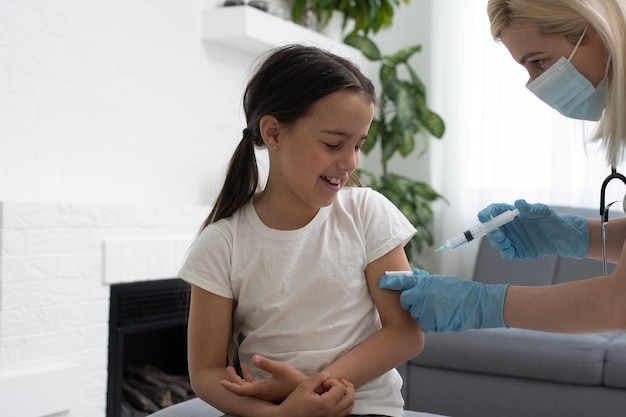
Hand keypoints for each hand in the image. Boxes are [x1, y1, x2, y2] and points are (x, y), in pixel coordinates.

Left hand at [220, 355, 305, 402]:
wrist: (305, 390)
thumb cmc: (293, 380)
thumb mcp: (280, 369)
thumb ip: (266, 364)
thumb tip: (254, 358)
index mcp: (261, 389)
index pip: (241, 390)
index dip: (230, 386)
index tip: (220, 382)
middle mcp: (262, 393)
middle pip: (243, 388)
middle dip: (234, 379)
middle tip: (227, 369)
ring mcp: (266, 393)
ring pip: (250, 386)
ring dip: (243, 377)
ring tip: (238, 365)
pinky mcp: (270, 390)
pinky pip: (256, 385)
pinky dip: (251, 377)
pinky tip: (252, 367)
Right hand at [278, 372, 353, 416]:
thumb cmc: (293, 403)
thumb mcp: (303, 386)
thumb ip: (317, 378)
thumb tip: (328, 374)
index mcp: (326, 404)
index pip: (341, 388)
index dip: (334, 381)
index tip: (323, 382)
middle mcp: (331, 413)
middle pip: (350, 398)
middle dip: (347, 386)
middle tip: (338, 381)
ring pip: (350, 407)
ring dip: (348, 395)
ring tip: (338, 388)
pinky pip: (344, 413)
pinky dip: (344, 404)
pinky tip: (335, 398)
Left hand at [379, 269, 508, 332]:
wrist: (476, 304)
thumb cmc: (459, 290)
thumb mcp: (439, 281)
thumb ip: (424, 281)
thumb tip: (413, 276)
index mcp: (423, 283)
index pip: (400, 282)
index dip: (389, 282)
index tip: (381, 282)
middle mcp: (420, 296)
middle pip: (405, 301)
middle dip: (411, 302)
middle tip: (424, 300)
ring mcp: (425, 310)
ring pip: (416, 314)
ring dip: (422, 312)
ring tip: (439, 308)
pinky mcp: (431, 323)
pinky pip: (425, 324)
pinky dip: (431, 321)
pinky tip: (442, 316)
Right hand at [478, 199, 588, 259]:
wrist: (564, 238)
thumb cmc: (553, 220)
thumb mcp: (544, 212)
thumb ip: (531, 209)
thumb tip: (518, 203)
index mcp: (511, 213)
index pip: (494, 211)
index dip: (486, 213)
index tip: (482, 217)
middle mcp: (508, 226)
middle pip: (491, 228)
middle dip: (491, 231)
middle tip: (498, 233)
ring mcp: (511, 239)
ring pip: (497, 242)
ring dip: (497, 243)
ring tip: (506, 242)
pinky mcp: (517, 251)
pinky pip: (506, 253)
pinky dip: (506, 253)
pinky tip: (511, 251)